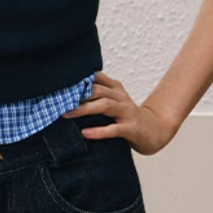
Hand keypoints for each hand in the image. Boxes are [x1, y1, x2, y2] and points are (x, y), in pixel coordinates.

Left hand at [60, 71, 178, 155]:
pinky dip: (99, 131)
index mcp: (115, 89)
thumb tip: (67, 95)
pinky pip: (114, 129)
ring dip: (84, 109)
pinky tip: (85, 133)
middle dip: (77, 94)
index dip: (77, 80)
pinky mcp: (131, 128)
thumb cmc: (127, 118)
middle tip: (58, 100)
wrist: (155, 131)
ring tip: (67, 113)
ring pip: (105, 105)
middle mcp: (121, 97)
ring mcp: (127, 112)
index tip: (58, 84)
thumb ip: (95, 96)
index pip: (96, 78)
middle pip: (97, 90)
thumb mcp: (113, 102)